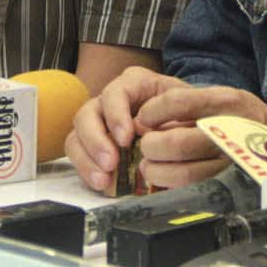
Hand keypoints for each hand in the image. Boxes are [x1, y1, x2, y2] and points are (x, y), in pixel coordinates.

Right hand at [66, 66, 190, 192]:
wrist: (189, 126)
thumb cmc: (187, 113)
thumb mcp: (188, 108)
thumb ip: (173, 118)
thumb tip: (153, 135)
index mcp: (134, 83)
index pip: (115, 92)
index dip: (116, 114)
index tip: (125, 139)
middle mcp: (111, 100)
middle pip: (88, 114)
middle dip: (96, 140)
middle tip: (111, 163)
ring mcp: (99, 122)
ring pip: (77, 136)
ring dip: (87, 159)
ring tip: (104, 180)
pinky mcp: (94, 145)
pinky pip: (79, 155)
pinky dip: (87, 170)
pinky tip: (102, 183)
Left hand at [132, 84, 266, 189]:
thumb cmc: (248, 117)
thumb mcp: (225, 96)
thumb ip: (192, 103)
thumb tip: (149, 114)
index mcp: (225, 101)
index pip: (177, 102)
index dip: (152, 111)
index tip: (143, 117)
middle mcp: (229, 129)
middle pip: (177, 142)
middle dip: (152, 146)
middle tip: (146, 146)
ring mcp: (231, 161)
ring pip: (184, 173)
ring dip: (158, 171)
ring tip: (150, 166)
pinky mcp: (232, 183)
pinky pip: (196, 190)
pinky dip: (174, 187)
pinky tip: (167, 180)